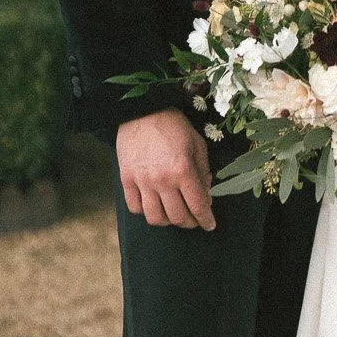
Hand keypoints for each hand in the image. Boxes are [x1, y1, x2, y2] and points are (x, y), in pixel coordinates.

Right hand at [115, 109, 214, 230]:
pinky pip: (135, 208)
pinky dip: (145, 212)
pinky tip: (153, 205)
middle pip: (177, 217)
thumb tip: (206, 195)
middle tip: (193, 219)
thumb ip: (203, 171)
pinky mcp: (126, 179)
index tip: (209, 225)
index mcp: (183, 170)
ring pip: (155, 218)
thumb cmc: (173, 125)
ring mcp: (142, 181)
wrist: (141, 111)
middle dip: (189, 223)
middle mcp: (162, 180)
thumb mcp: (197, 144)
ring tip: (173, 214)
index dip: (206, 220)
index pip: (197, 206)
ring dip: (167, 221)